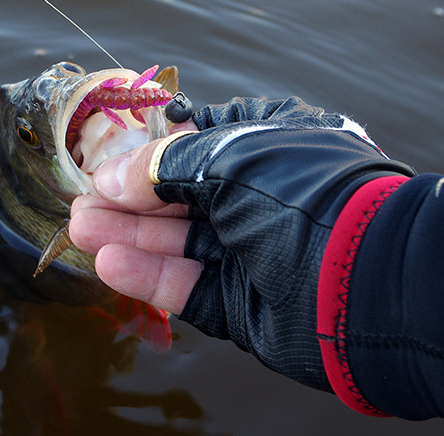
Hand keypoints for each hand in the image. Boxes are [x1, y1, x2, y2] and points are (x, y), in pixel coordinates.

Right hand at [70, 97, 415, 388]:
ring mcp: (252, 252)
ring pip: (176, 240)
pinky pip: (187, 284)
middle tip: (83, 197)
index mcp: (271, 145)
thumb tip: (112, 175)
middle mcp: (262, 197)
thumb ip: (162, 163)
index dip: (153, 147)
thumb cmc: (302, 193)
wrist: (363, 280)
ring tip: (80, 226)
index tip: (110, 154)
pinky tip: (109, 261)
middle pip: (180, 194)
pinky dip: (148, 273)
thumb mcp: (228, 155)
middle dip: (129, 195)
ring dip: (127, 233)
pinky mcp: (242, 302)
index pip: (201, 140)